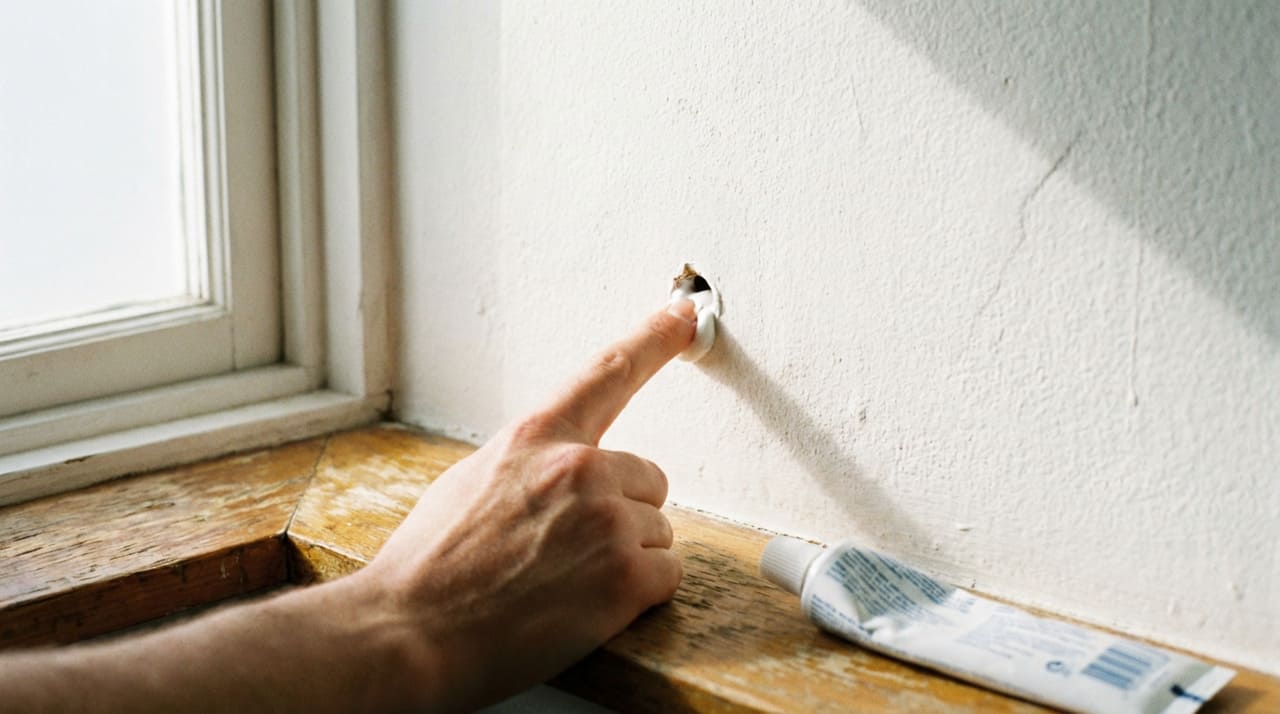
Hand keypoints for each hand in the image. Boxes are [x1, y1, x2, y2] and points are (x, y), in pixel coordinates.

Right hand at [358, 300, 697, 710]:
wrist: (408, 635)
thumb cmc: (428, 568)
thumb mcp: (472, 482)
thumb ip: (529, 463)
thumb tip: (560, 469)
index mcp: (536, 437)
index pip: (607, 372)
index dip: (654, 339)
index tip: (686, 315)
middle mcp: (578, 468)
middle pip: (647, 481)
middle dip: (621, 515)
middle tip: (566, 553)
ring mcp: (607, 521)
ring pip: (657, 532)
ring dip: (625, 559)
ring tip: (563, 584)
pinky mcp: (625, 576)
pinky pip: (666, 576)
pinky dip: (638, 597)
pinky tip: (585, 607)